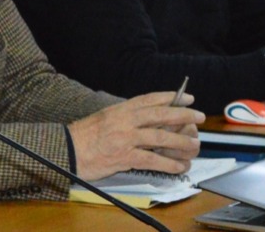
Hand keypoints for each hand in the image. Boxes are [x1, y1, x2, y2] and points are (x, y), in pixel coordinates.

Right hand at [68, 91, 203, 180]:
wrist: (66, 151)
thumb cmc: (82, 137)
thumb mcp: (103, 119)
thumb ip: (123, 118)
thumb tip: (146, 121)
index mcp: (118, 110)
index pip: (149, 99)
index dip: (170, 97)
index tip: (186, 97)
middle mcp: (124, 121)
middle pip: (160, 115)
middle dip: (183, 115)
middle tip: (199, 117)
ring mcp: (125, 138)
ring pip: (160, 138)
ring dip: (181, 142)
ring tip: (194, 145)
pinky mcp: (124, 157)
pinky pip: (152, 160)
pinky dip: (169, 164)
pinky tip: (179, 167)